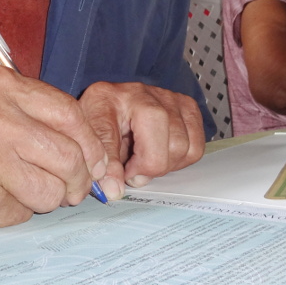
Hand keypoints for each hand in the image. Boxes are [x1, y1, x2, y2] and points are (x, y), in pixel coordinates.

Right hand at [0, 64, 110, 232]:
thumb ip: (32, 118)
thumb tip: (92, 153)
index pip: (69, 113)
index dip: (90, 144)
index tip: (96, 163)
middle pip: (69, 153)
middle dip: (78, 179)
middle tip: (72, 191)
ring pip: (53, 186)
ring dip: (46, 199)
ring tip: (20, 193)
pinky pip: (25, 209)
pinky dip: (17, 213)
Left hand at [78, 81, 204, 195]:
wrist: (108, 102)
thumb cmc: (98, 120)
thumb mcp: (89, 141)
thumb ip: (103, 165)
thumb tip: (115, 191)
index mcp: (113, 99)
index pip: (135, 141)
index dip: (132, 170)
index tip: (124, 174)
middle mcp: (145, 93)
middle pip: (169, 147)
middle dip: (152, 168)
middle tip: (133, 168)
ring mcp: (169, 97)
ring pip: (185, 148)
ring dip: (167, 164)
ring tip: (146, 158)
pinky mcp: (186, 105)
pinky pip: (196, 145)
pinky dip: (181, 159)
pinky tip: (162, 153)